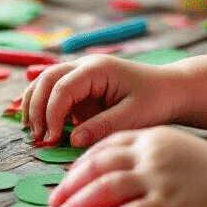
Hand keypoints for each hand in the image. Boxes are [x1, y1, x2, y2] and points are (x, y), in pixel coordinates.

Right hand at [21, 55, 183, 146]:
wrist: (171, 90)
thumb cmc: (156, 100)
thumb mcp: (133, 116)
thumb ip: (102, 126)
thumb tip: (71, 140)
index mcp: (97, 69)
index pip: (62, 88)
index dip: (51, 114)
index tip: (51, 139)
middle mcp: (84, 66)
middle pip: (46, 80)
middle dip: (36, 109)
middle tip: (37, 138)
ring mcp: (80, 75)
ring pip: (44, 83)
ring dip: (35, 106)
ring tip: (34, 133)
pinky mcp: (81, 87)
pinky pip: (55, 94)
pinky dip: (45, 109)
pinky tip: (44, 128)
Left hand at [49, 127, 206, 206]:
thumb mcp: (178, 152)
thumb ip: (148, 159)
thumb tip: (116, 177)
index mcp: (152, 138)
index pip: (104, 146)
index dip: (79, 164)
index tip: (66, 180)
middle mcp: (150, 155)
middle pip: (96, 165)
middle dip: (70, 184)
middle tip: (53, 201)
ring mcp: (158, 180)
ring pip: (104, 188)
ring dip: (77, 204)